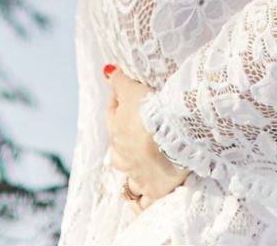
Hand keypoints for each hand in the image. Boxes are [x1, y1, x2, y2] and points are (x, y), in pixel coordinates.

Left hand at [103, 66, 185, 206]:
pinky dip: (141, 204)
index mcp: (118, 133)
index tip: (122, 100)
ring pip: (128, 181)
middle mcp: (124, 157)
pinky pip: (144, 204)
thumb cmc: (150, 112)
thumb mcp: (133, 90)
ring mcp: (138, 176)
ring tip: (139, 173)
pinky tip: (141, 203)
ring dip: (130, 178)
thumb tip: (106, 71)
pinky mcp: (155, 191)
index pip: (113, 117)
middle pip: (118, 154)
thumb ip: (120, 82)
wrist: (170, 138)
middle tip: (134, 139)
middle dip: (123, 148)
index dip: (117, 107)